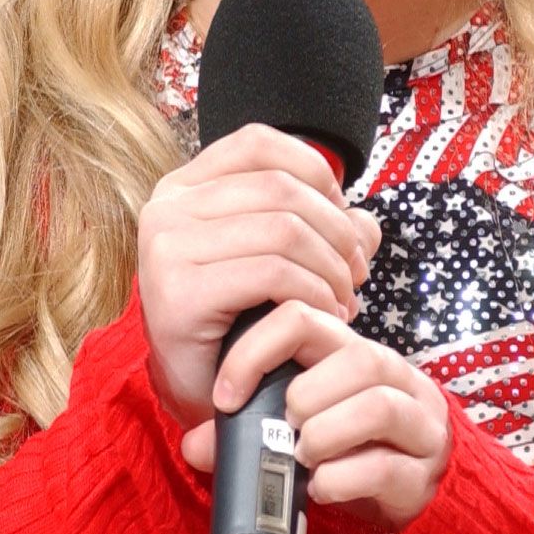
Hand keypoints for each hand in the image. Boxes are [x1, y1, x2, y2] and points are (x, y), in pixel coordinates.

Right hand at [136, 122, 380, 427]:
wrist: (196, 390)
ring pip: (284, 230)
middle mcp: (167, 208)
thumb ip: (324, 233)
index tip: (340, 218)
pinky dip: (314, 293)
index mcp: (184, 187)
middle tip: (356, 274)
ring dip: (331, 268)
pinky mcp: (179, 291)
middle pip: (282, 189)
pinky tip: (324, 317)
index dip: (314, 172)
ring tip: (343, 301)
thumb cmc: (237, 321)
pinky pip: (273, 274)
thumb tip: (366, 221)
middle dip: (337, 231)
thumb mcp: (280, 263)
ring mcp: (167, 247)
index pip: (259, 144)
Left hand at [180, 299, 452, 533]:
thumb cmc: (345, 451)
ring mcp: (418, 423)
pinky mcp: (424, 471)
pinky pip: (387, 467)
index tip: (227, 396)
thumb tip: (196, 445)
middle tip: (285, 428)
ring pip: (379, 406)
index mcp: (351, 354)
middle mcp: (395, 378)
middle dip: (306, 396)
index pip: (306, 319)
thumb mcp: (293, 430)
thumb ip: (245, 433)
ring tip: (304, 456)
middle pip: (359, 358)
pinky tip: (322, 487)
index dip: (259, 349)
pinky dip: (342, 479)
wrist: (407, 497)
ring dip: (326, 433)